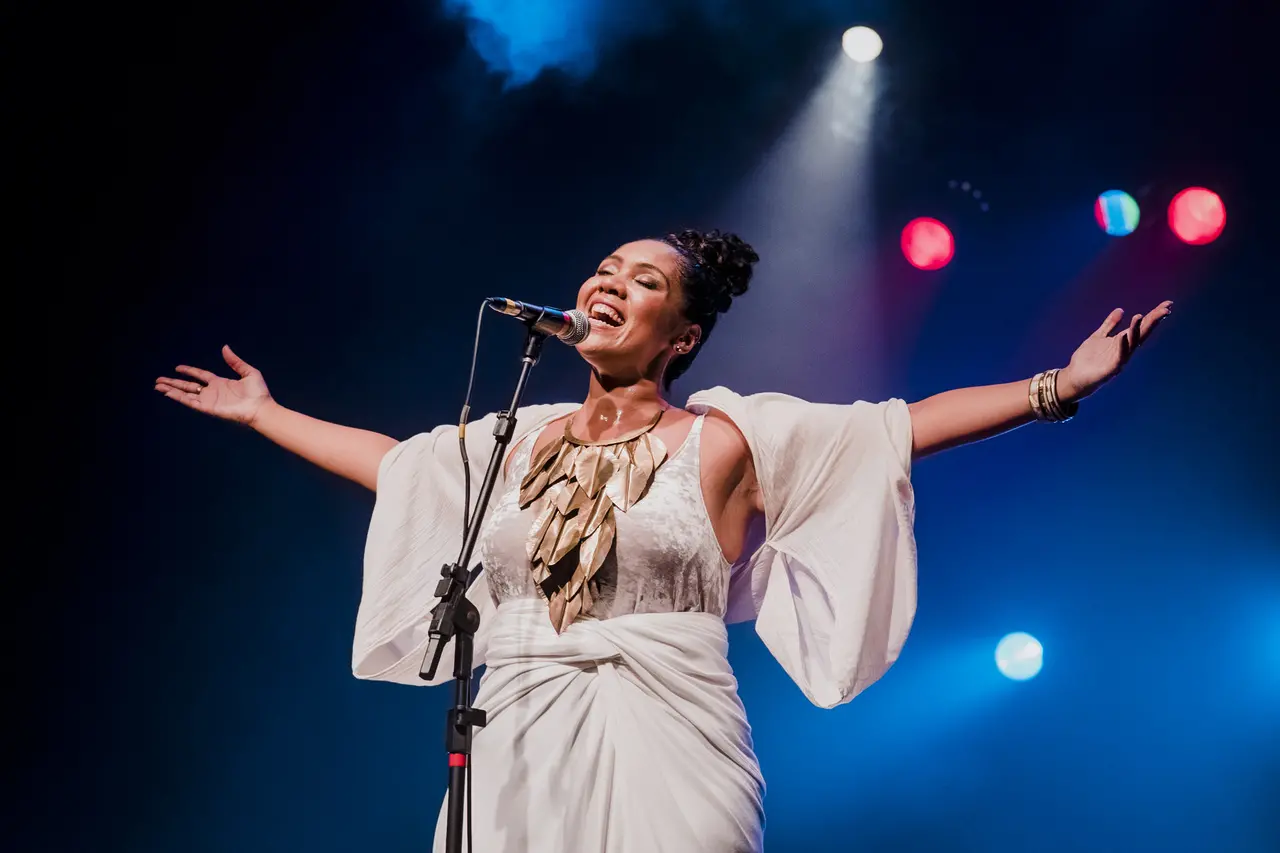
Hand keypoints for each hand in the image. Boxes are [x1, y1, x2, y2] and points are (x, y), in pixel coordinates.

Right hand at [155, 345, 272, 426]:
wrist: (261, 408)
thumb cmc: (258, 393)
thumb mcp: (248, 372)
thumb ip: (235, 361)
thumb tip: (225, 347)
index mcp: (220, 383)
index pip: (200, 376)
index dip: (189, 371)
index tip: (178, 368)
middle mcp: (212, 392)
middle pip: (188, 386)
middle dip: (174, 383)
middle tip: (159, 380)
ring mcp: (209, 400)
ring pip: (186, 394)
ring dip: (172, 390)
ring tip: (158, 386)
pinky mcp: (208, 408)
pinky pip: (191, 402)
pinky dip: (179, 398)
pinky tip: (168, 393)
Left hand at [1057, 301, 1172, 401]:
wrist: (1074, 377)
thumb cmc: (1087, 359)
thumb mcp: (1098, 337)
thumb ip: (1110, 325)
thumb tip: (1121, 310)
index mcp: (1122, 341)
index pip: (1142, 326)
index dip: (1154, 315)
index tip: (1167, 304)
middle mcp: (1125, 349)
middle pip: (1142, 333)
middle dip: (1153, 321)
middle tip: (1166, 308)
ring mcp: (1119, 359)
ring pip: (1132, 343)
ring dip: (1136, 330)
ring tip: (1140, 315)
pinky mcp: (1111, 369)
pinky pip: (1119, 357)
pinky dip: (1123, 347)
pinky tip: (1123, 336)